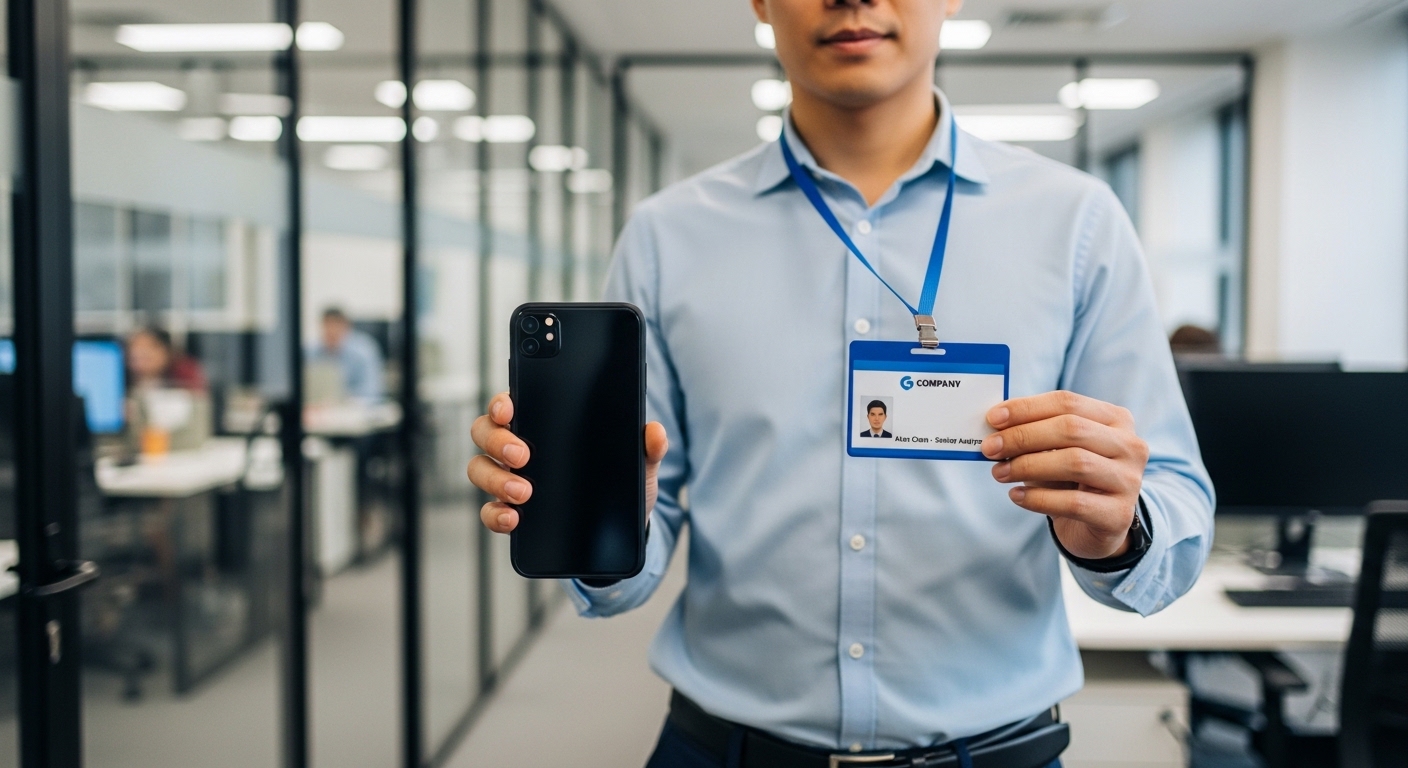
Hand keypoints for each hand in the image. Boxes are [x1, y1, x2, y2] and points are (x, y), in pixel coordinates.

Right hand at [466, 391, 669, 533]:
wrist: (619, 529)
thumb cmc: (620, 482)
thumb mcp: (638, 464)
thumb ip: (647, 446)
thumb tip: (654, 431)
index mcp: (543, 423)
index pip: (510, 403)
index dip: (501, 402)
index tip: (509, 408)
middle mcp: (518, 447)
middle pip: (485, 432)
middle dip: (498, 441)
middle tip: (523, 455)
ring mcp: (509, 479)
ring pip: (480, 469)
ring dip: (496, 479)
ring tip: (523, 491)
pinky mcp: (510, 511)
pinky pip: (489, 511)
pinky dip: (496, 515)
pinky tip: (514, 518)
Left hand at [981, 391, 1148, 559]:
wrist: (1093, 527)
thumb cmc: (1070, 479)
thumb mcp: (1055, 450)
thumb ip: (1033, 432)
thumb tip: (994, 424)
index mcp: (1115, 419)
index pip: (1067, 402)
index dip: (1027, 408)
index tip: (992, 418)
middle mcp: (1130, 445)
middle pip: (1071, 429)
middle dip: (1023, 436)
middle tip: (989, 448)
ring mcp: (1129, 481)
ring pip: (1075, 462)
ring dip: (1028, 466)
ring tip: (998, 473)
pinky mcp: (1118, 514)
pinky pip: (1074, 502)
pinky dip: (1038, 498)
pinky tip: (1016, 496)